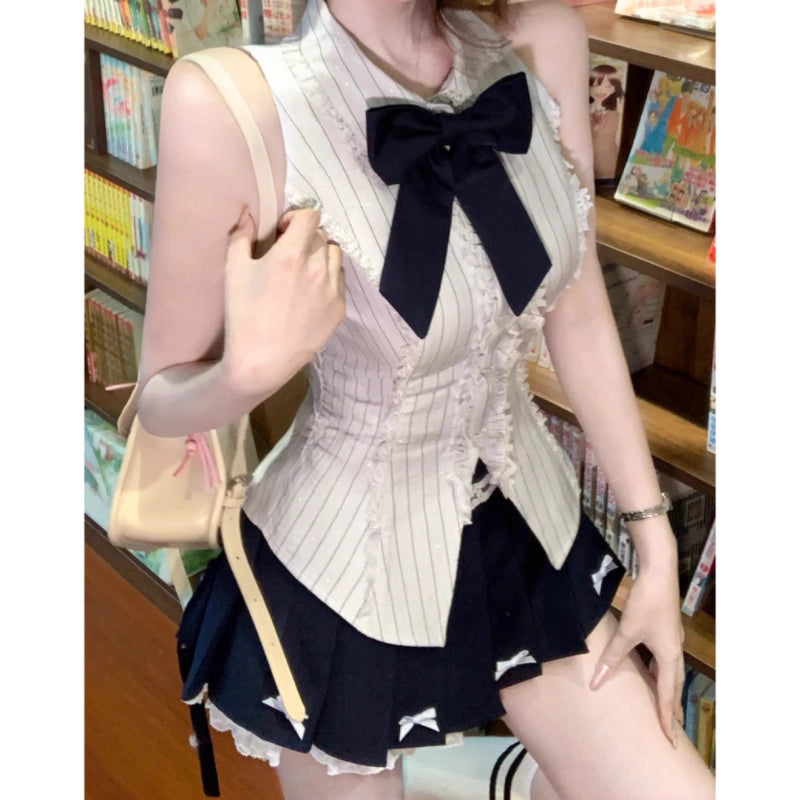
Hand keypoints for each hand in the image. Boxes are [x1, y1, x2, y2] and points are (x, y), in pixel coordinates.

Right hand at [223, 207, 344, 393]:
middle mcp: (317, 268)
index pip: (311, 217)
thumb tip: (247, 213)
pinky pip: (340, 281)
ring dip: (321, 256)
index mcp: (291, 254)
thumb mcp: (234, 271)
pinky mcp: (340, 309)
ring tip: (303, 272)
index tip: (283, 232)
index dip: (296, 218)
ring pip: (335, 256)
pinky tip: (310, 293)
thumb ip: (240, 236)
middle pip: (322, 236)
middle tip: (290, 254)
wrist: (263, 360)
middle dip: (306, 239)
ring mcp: (332, 289)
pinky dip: (328, 279)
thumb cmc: (243, 315)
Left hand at [589, 564, 685, 747]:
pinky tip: (651, 667)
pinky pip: (665, 657)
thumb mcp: (627, 631)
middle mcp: (675, 650)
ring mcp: (672, 638)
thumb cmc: (646, 603)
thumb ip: (612, 657)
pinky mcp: (666, 627)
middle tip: (671, 726)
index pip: (666, 694)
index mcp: (669, 656)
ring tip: (663, 702)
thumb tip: (596, 682)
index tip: (670, 739)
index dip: (666, 716)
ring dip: (667, 688)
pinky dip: (661, 670)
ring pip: (671, 670)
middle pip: (674, 685)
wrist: (660, 572)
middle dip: (671, 706)